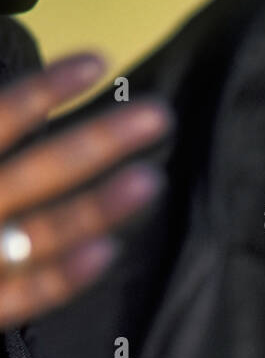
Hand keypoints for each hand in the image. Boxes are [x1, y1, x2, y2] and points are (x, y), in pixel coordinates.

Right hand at [0, 52, 169, 327]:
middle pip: (38, 170)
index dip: (47, 89)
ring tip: (150, 180)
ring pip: (41, 231)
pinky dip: (66, 277)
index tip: (98, 63)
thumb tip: (28, 111)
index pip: (1, 117)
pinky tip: (108, 253)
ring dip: (98, 206)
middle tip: (157, 119)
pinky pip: (26, 295)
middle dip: (100, 143)